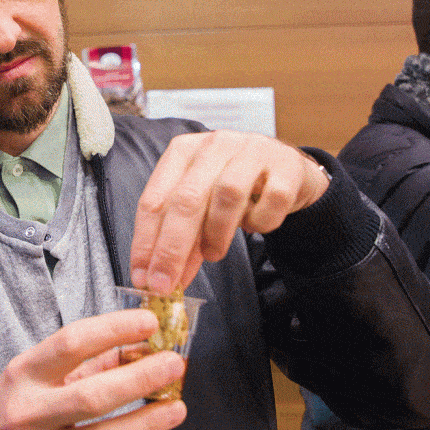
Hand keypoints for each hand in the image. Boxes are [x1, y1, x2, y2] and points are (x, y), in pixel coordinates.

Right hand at [0, 309, 186, 429]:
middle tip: (173, 364)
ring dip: (146, 423)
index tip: (147, 323)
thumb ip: (85, 362)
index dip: (113, 329)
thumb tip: (135, 346)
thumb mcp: (35, 374)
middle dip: (140, 379)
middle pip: (92, 396)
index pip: (71, 343)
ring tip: (175, 407)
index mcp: (24, 374)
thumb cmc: (13, 407)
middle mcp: (29, 413)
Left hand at [131, 130, 329, 294]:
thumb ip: (181, 237)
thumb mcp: (201, 205)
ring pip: (226, 196)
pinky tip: (255, 225)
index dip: (145, 241)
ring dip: (215, 235)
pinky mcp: (286, 165)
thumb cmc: (234, 186)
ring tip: (213, 254)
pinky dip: (260, 223)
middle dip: (172, 248)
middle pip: (186, 200)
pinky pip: (270, 202)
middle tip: (167, 283)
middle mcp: (214, 146)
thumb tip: (161, 278)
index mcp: (183, 151)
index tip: (142, 277)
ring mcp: (251, 151)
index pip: (154, 198)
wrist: (287, 168)